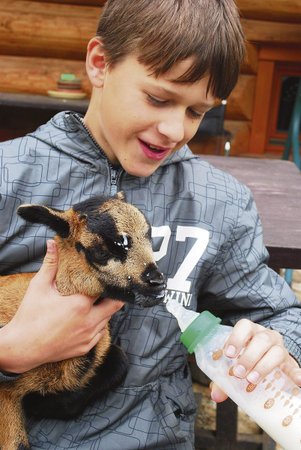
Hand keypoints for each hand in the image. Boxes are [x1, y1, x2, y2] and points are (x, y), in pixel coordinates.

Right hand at [0, 240, 123, 372]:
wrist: (22, 347)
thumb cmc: (30, 316)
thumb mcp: (39, 287)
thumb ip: (50, 264)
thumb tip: (52, 243)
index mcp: (80, 305)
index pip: (105, 289)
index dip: (107, 281)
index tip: (108, 275)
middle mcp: (89, 322)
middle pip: (115, 305)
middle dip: (114, 296)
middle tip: (109, 288)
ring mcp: (88, 337)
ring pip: (108, 320)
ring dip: (105, 310)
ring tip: (97, 301)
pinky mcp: (85, 347)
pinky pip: (100, 333)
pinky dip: (98, 325)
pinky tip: (89, 317)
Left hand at [210, 318, 300, 402]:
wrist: (267, 360)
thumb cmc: (246, 361)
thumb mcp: (234, 365)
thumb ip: (223, 380)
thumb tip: (216, 396)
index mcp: (250, 332)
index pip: (245, 326)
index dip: (236, 338)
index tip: (229, 354)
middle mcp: (266, 336)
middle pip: (261, 340)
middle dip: (249, 356)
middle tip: (238, 372)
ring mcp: (279, 348)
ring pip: (276, 351)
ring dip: (264, 366)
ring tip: (252, 379)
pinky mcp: (289, 363)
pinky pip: (294, 367)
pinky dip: (296, 373)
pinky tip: (297, 381)